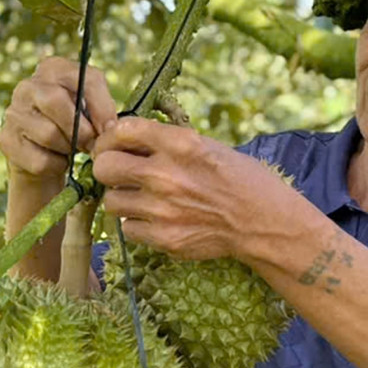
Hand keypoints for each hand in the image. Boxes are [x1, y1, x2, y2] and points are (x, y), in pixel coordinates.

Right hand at [0, 57, 117, 179]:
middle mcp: (28, 85)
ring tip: (70, 149)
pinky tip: (55, 159)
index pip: (85, 78)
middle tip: (90, 144)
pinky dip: (55, 165)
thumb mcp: (91, 111)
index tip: (109, 129)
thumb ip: (103, 112)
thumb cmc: (73, 126)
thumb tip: (109, 129)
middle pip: (56, 101)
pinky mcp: (6, 140)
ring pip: (48, 133)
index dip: (102, 107)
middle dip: (81, 129)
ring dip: (67, 148)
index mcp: (54, 69)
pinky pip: (40, 159)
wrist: (44, 156)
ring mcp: (13, 112)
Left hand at [92, 117, 299, 261]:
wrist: (262, 222)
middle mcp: (165, 174)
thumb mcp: (206, 146)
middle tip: (118, 173)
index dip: (111, 138)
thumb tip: (126, 140)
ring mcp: (162, 209)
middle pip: (104, 167)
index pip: (121, 130)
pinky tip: (155, 219)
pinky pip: (127, 229)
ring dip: (122, 198)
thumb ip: (166, 143)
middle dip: (108, 168)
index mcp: (179, 144)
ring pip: (111, 200)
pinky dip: (137, 224)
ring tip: (140, 198)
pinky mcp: (163, 237)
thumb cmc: (239, 179)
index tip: (113, 145)